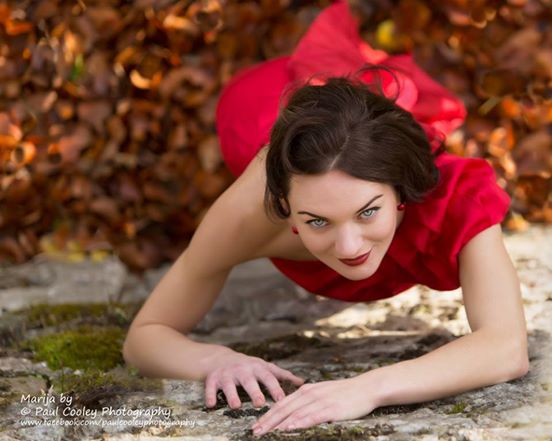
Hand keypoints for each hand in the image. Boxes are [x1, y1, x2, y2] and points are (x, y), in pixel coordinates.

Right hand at [204, 350, 304, 408]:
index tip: (282, 399)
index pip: (268, 377)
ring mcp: (227, 374)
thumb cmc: (249, 367)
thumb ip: (282, 375)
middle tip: (259, 403)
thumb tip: (302, 383)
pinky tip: (211, 405)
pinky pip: (210, 388)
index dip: (275, 388)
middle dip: (254, 391)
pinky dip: (210, 395)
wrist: (221, 358)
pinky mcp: (212, 379)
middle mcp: (242, 370)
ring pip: (229, 385)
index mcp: (257, 368)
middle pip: (249, 381)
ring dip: (232, 395)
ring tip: (235, 406)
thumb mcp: (265, 367)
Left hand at [251, 376, 376, 435]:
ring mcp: (320, 401)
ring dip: (278, 424)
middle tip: (254, 432)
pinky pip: (312, 416)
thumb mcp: (321, 393)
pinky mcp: (331, 408)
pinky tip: (290, 428)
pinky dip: (299, 422)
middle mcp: (310, 394)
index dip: (268, 415)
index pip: (282, 404)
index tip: (256, 425)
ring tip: (266, 432)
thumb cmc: (344, 393)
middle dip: (268, 421)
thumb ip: (307, 401)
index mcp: (306, 390)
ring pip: (294, 413)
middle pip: (284, 409)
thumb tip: (293, 412)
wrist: (365, 387)